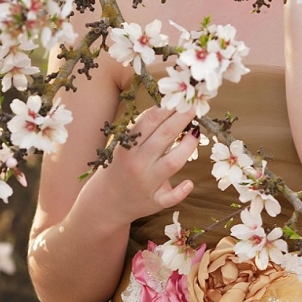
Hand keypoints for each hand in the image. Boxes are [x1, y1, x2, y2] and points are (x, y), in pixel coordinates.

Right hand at [80, 103, 198, 226]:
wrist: (106, 201)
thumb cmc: (120, 168)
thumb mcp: (123, 147)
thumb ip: (142, 132)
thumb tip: (169, 109)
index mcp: (127, 147)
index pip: (149, 121)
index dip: (166, 108)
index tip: (180, 100)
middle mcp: (137, 163)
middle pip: (164, 137)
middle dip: (181, 119)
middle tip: (193, 107)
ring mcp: (147, 183)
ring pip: (172, 163)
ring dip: (187, 147)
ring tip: (196, 133)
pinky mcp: (154, 201)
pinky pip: (170, 197)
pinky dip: (180, 191)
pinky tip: (189, 183)